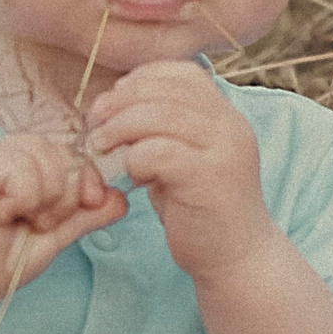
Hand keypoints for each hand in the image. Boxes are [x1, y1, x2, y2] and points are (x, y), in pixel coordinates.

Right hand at [0, 133, 125, 313]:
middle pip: (63, 150)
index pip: (73, 153)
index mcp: (27, 170)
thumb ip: (83, 217)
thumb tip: (121, 200)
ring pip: (45, 154)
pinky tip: (3, 215)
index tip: (88, 204)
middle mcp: (9, 157)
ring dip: (45, 196)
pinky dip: (23, 196)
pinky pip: (20, 166)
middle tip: (42, 223)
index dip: (88, 176)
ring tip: (22, 221)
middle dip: (68, 192)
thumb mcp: (51, 239)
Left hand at [84, 60, 277, 281]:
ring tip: (102, 147)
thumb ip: (163, 130)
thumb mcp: (184, 158)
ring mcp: (224, 151)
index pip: (183, 73)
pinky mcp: (209, 179)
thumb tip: (115, 104)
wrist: (236, 260)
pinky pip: (160, 152)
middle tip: (95, 122)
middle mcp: (230, 126)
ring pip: (161, 116)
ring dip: (121, 128)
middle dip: (122, 102)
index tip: (115, 100)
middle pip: (167, 90)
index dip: (142, 79)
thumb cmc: (200, 211)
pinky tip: (133, 177)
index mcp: (226, 116)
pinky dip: (135, 159)